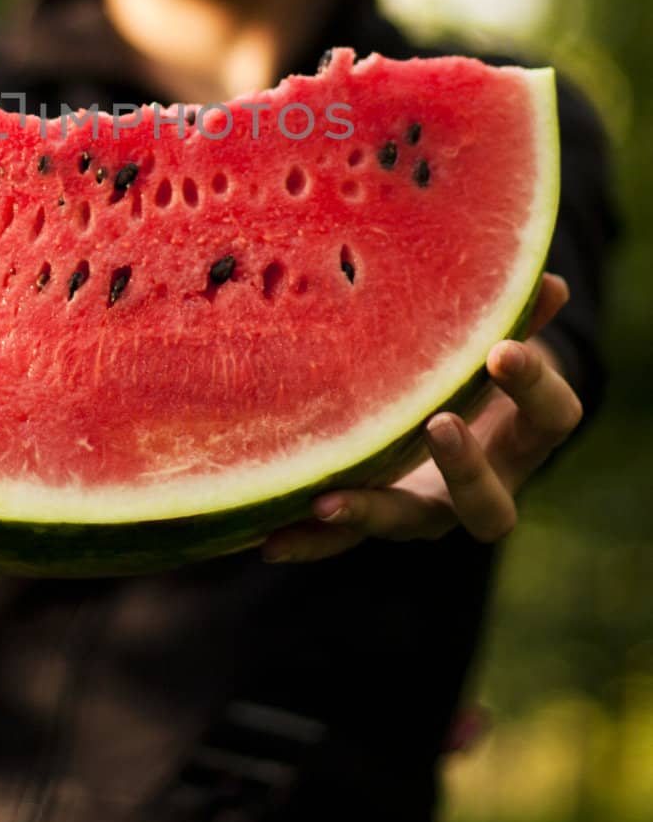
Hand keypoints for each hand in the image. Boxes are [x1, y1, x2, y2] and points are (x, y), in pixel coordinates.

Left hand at [262, 273, 580, 563]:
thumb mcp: (503, 345)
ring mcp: (429, 510)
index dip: (534, 387)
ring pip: (406, 524)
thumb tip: (550, 280)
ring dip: (367, 513)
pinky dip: (309, 541)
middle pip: (488, 504)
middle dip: (464, 467)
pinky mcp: (381, 517)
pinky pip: (345, 540)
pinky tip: (269, 539)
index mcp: (527, 439)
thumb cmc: (484, 373)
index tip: (503, 351)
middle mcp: (485, 489)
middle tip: (441, 425)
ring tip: (325, 502)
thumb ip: (520, 318)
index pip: (552, 419)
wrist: (470, 427)